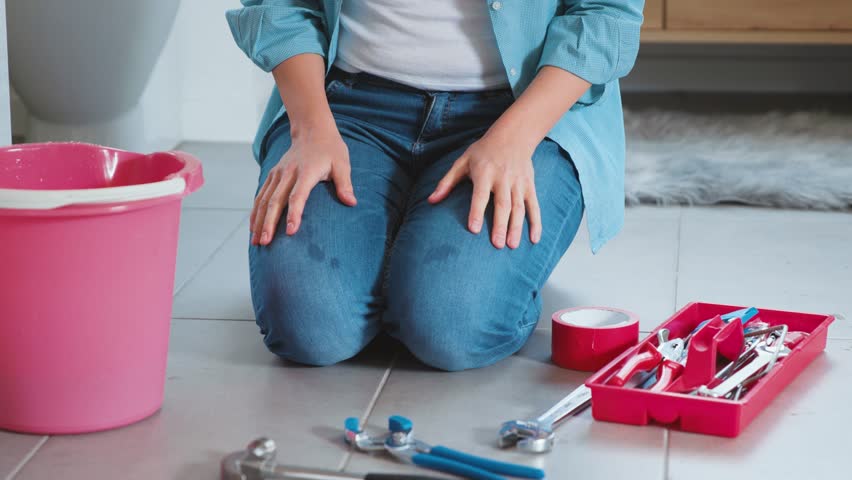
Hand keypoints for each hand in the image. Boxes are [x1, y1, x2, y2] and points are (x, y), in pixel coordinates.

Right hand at [251, 127, 355, 245]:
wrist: (312, 130)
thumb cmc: (331, 150)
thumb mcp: (342, 164)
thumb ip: (345, 184)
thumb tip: (351, 203)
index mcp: (306, 172)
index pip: (297, 195)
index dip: (294, 214)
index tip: (290, 231)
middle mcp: (288, 173)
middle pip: (275, 201)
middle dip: (269, 223)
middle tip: (266, 243)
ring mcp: (278, 174)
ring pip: (264, 200)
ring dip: (258, 221)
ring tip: (256, 241)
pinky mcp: (272, 175)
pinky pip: (261, 195)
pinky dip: (255, 212)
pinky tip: (253, 228)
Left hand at [428, 131, 540, 248]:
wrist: (513, 136)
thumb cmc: (483, 152)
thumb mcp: (462, 161)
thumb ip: (447, 182)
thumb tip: (431, 201)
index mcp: (484, 172)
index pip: (480, 195)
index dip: (477, 212)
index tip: (474, 229)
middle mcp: (503, 178)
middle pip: (503, 204)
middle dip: (500, 225)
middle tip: (497, 244)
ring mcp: (518, 183)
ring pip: (519, 207)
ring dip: (517, 227)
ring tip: (512, 246)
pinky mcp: (529, 186)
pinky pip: (534, 206)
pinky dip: (536, 223)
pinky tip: (534, 239)